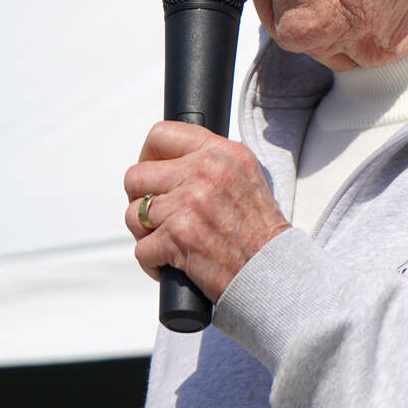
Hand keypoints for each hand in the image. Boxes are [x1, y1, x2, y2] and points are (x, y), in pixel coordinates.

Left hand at [123, 122, 289, 300]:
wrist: (274, 272)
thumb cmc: (261, 233)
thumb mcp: (247, 178)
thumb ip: (211, 164)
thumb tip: (169, 162)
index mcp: (223, 154)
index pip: (162, 135)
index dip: (148, 156)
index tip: (152, 174)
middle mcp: (206, 173)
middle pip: (136, 176)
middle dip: (141, 199)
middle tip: (161, 215)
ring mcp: (189, 204)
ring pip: (133, 214)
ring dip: (146, 233)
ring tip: (169, 241)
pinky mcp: (177, 237)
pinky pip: (141, 249)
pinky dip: (152, 262)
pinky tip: (172, 263)